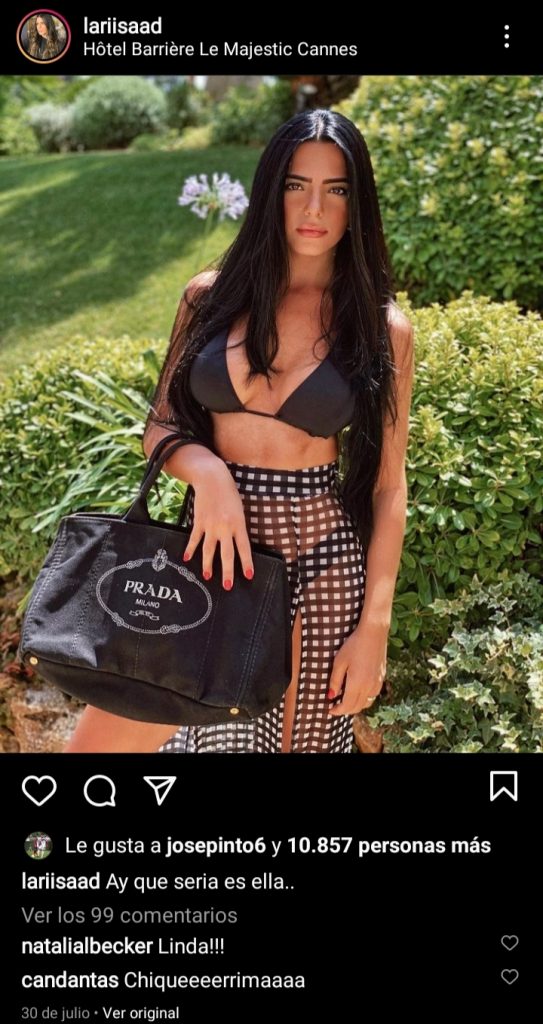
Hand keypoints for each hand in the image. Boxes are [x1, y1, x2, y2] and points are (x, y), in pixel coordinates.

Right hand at [182, 463, 253, 589]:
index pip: (244, 548)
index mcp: (238, 524)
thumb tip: (236, 545)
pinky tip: (187, 559)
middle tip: (227, 586)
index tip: (249, 576)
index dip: (246, 563)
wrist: (212, 478)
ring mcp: (210, 526)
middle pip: (226, 554)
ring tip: (208, 577)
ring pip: (209, 550)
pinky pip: (195, 539)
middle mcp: (225, 527)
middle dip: (227, 571)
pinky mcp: (199, 522)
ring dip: (208, 565)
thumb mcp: (239, 510)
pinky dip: (191, 549)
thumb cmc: (229, 493)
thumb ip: (238, 527)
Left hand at [327, 625, 387, 715]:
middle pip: (357, 707)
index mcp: (357, 683)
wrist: (374, 633)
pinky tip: (358, 692)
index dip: (337, 711)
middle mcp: (369, 687)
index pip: (347, 706)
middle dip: (345, 710)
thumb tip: (331, 696)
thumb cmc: (353, 645)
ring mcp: (377, 683)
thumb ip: (335, 680)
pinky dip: (364, 699)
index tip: (329, 710)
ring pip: (366, 703)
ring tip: (346, 700)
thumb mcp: (339, 661)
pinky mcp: (381, 678)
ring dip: (355, 705)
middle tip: (335, 707)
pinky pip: (372, 696)